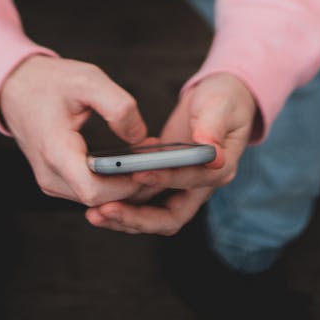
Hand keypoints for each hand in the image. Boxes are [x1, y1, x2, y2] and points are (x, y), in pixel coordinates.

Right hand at [0, 54, 149, 207]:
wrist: (15, 85)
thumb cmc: (50, 81)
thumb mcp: (88, 80)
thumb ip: (119, 107)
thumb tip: (140, 138)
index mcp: (56, 153)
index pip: (96, 191)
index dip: (128, 185)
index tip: (152, 166)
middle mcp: (50, 176)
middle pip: (100, 200)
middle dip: (133, 186)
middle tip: (162, 164)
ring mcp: (51, 181)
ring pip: (96, 199)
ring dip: (123, 186)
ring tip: (148, 161)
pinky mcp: (55, 179)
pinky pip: (88, 191)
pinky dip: (110, 182)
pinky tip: (129, 163)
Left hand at [85, 72, 256, 235]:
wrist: (221, 100)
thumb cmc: (224, 100)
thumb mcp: (220, 106)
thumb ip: (213, 127)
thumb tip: (211, 152)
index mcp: (220, 170)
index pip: (190, 184)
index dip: (165, 180)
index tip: (137, 173)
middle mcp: (200, 186)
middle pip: (169, 217)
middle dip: (137, 219)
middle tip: (105, 211)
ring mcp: (182, 186)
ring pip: (153, 214)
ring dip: (126, 216)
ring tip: (95, 213)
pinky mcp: (166, 180)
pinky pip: (144, 199)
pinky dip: (125, 203)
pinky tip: (100, 199)